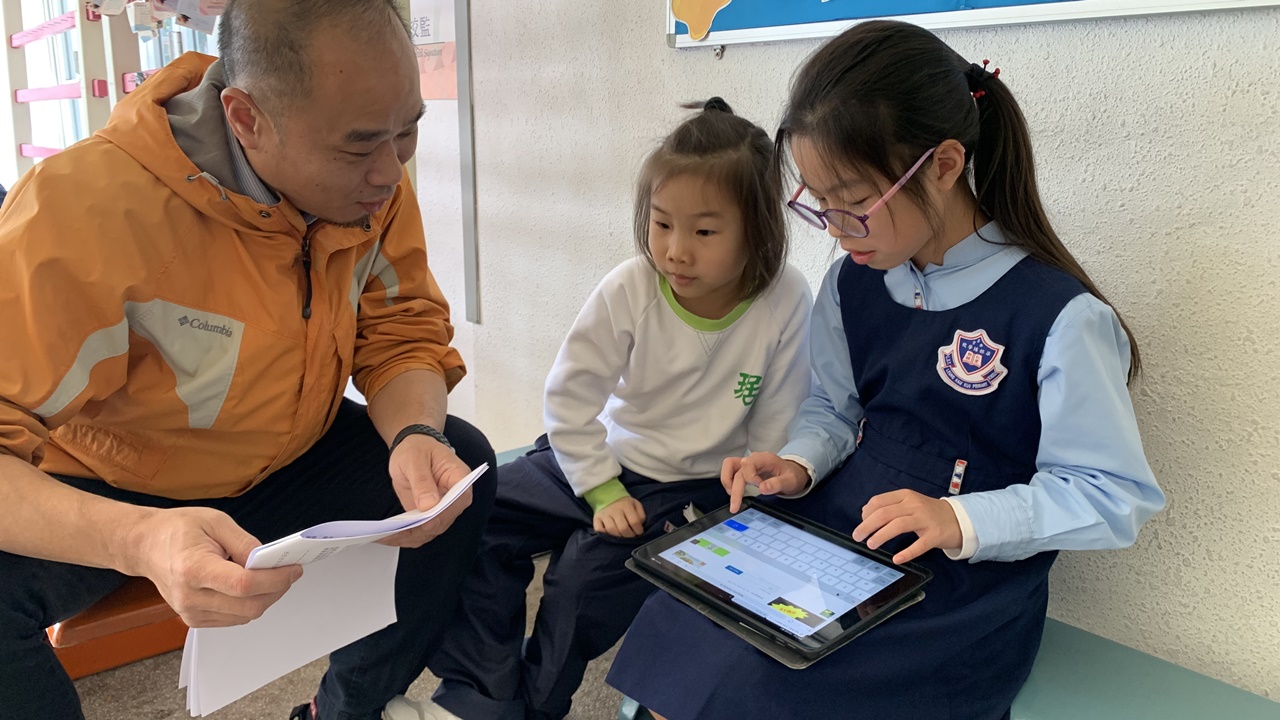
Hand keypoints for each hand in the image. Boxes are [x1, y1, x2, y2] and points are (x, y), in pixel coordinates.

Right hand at [130, 507, 301, 627]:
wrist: (145, 546)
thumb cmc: (177, 530)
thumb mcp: (216, 522)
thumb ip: (246, 543)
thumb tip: (270, 561)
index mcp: (193, 569)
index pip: (244, 584)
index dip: (275, 579)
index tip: (294, 569)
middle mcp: (190, 597)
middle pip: (249, 606)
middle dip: (277, 590)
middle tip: (289, 572)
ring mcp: (190, 612)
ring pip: (244, 616)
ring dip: (266, 598)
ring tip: (272, 576)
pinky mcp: (194, 620)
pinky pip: (233, 618)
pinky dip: (250, 604)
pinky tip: (252, 586)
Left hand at [382, 433, 472, 547]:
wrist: (414, 450)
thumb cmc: (418, 449)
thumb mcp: (415, 459)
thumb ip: (422, 481)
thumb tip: (429, 505)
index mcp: (460, 479)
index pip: (456, 502)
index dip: (441, 515)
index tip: (423, 523)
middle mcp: (455, 499)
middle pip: (441, 522)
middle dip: (417, 530)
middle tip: (392, 532)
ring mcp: (443, 511)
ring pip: (429, 532)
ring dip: (407, 537)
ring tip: (384, 536)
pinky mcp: (429, 518)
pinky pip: (419, 532)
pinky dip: (403, 537)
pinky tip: (386, 536)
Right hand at [593, 496, 645, 537]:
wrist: (608, 496)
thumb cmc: (624, 504)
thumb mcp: (636, 505)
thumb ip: (641, 515)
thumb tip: (640, 526)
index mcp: (626, 505)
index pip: (634, 522)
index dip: (638, 530)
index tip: (639, 533)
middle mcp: (614, 510)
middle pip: (623, 528)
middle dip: (629, 536)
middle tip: (631, 536)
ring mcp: (604, 514)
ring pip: (611, 530)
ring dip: (618, 537)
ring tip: (622, 536)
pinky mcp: (596, 518)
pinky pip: (599, 530)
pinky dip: (605, 534)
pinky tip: (611, 535)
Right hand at [721, 452, 809, 511]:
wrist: (793, 473)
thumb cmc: (792, 476)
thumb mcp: (790, 481)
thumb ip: (777, 484)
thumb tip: (762, 488)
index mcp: (764, 459)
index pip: (747, 464)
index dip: (750, 478)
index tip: (759, 488)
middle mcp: (754, 459)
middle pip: (735, 469)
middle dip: (734, 489)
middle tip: (735, 506)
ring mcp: (748, 464)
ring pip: (729, 466)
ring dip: (727, 482)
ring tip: (733, 498)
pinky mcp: (745, 470)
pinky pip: (731, 471)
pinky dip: (729, 482)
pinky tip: (735, 493)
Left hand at [852, 489, 961, 563]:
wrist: (958, 518)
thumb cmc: (928, 512)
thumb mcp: (909, 503)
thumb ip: (889, 506)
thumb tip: (865, 513)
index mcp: (905, 495)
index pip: (879, 501)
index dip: (866, 513)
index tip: (861, 523)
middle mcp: (914, 505)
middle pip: (885, 513)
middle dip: (867, 525)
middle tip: (858, 536)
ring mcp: (925, 519)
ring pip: (898, 525)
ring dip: (881, 535)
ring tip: (871, 545)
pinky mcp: (935, 535)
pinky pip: (919, 545)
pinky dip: (907, 552)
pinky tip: (896, 559)